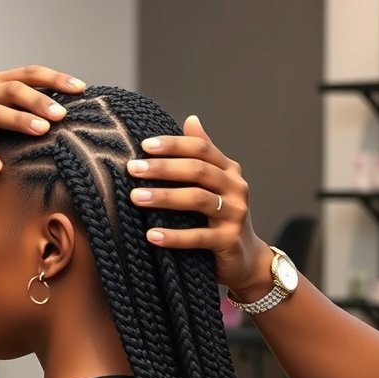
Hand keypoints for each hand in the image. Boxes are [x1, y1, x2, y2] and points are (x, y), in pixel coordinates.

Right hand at [0, 65, 85, 172]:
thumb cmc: (16, 120)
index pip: (31, 73)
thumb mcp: (27, 105)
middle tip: (61, 114)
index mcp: (3, 80)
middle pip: (13, 90)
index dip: (56, 79)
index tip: (81, 89)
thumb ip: (46, 101)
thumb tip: (85, 100)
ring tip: (42, 130)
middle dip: (38, 101)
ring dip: (19, 120)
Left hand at [128, 115, 270, 291]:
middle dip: (163, 168)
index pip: (201, 148)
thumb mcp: (215, 183)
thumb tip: (191, 119)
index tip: (144, 145)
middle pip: (198, 170)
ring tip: (135, 197)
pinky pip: (198, 237)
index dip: (173, 145)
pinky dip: (174, 236)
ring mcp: (235, 215)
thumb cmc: (221, 216)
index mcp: (229, 170)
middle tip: (133, 168)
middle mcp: (236, 188)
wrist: (245, 258)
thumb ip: (203, 154)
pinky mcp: (229, 241)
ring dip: (164, 197)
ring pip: (198, 200)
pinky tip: (151, 235)